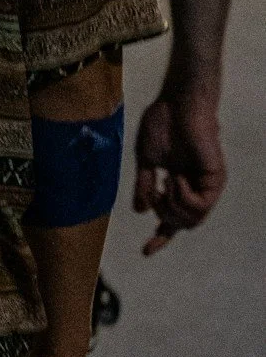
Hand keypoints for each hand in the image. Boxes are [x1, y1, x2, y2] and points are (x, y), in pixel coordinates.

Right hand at [134, 91, 225, 250]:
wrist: (176, 104)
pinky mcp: (215, 180)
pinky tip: (175, 177)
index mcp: (177, 186)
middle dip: (162, 214)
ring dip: (171, 206)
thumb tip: (141, 211)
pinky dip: (182, 196)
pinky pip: (199, 206)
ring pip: (192, 220)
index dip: (160, 238)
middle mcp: (194, 189)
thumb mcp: (146, 160)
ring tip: (164, 181)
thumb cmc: (161, 125)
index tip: (144, 252)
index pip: (171, 220)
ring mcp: (206, 185)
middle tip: (153, 191)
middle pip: (181, 224)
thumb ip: (144, 186)